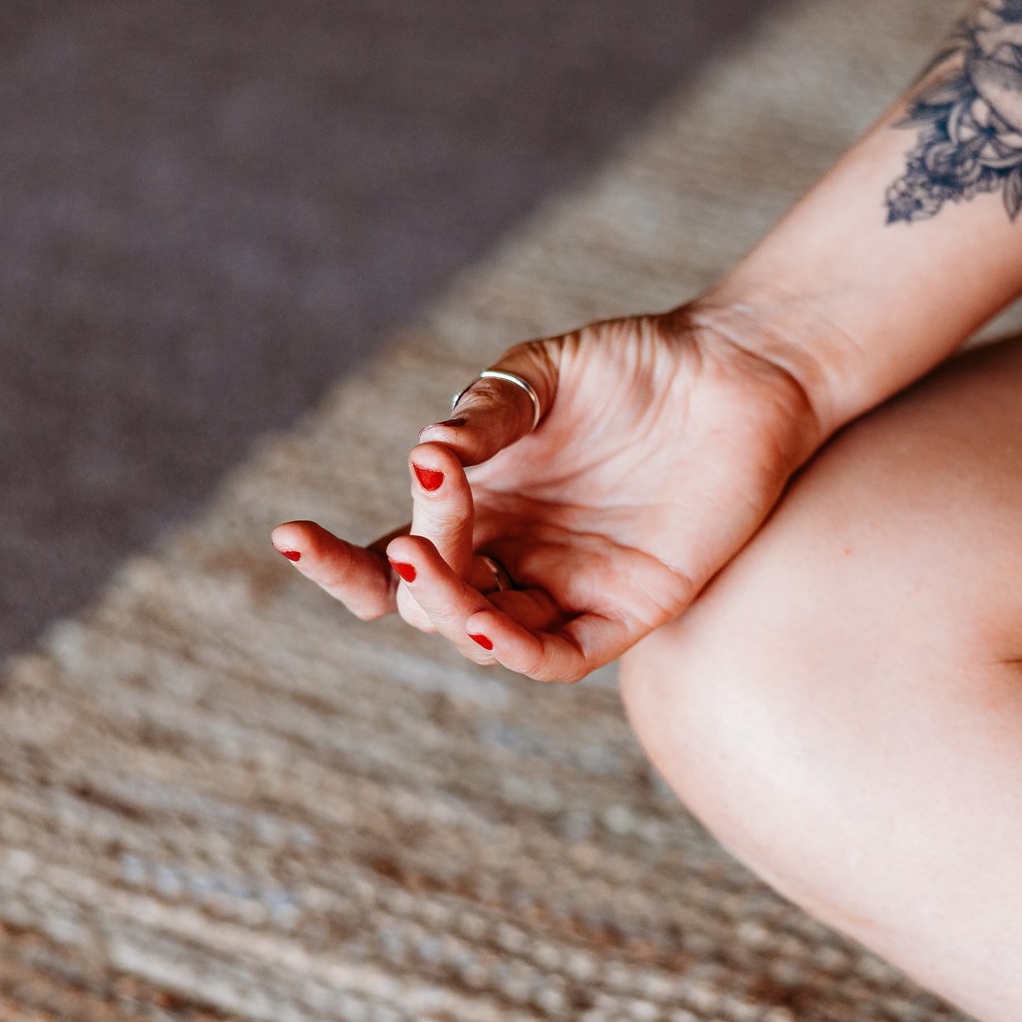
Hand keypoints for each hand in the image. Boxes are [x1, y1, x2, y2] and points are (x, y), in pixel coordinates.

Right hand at [270, 308, 825, 681]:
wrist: (734, 370)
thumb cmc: (632, 368)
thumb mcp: (541, 377)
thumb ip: (485, 418)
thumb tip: (426, 460)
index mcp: (479, 511)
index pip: (391, 558)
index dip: (337, 564)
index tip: (287, 534)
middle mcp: (516, 558)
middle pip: (429, 604)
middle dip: (402, 575)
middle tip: (413, 530)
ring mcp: (570, 586)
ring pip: (486, 634)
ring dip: (450, 613)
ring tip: (428, 561)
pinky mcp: (630, 607)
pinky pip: (564, 654)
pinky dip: (519, 651)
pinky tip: (485, 629)